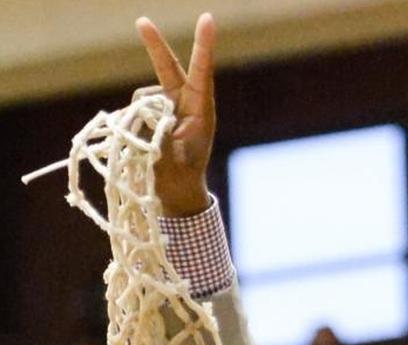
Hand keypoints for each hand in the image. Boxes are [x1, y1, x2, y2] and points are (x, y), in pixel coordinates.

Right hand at [135, 13, 216, 216]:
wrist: (176, 192)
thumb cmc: (181, 176)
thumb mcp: (176, 159)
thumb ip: (162, 136)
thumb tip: (146, 114)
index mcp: (200, 110)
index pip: (201, 72)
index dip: (203, 46)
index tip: (207, 19)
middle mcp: (183, 103)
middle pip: (168, 69)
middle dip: (154, 46)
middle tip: (142, 21)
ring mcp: (165, 108)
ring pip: (143, 97)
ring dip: (140, 115)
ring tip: (152, 145)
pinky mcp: (148, 115)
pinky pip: (132, 110)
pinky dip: (130, 123)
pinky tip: (139, 142)